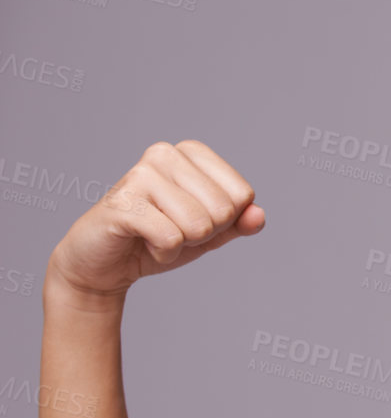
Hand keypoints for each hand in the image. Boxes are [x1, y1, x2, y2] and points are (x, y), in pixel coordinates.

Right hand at [46, 140, 264, 303]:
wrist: (104, 264)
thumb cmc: (157, 240)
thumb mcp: (208, 233)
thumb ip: (238, 224)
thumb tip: (258, 215)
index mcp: (190, 152)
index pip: (242, 195)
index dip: (223, 221)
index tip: (190, 219)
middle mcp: (165, 154)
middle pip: (223, 210)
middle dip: (202, 233)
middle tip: (170, 229)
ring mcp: (141, 174)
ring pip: (199, 225)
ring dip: (181, 243)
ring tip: (154, 234)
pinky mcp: (123, 202)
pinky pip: (172, 239)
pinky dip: (163, 253)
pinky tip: (143, 243)